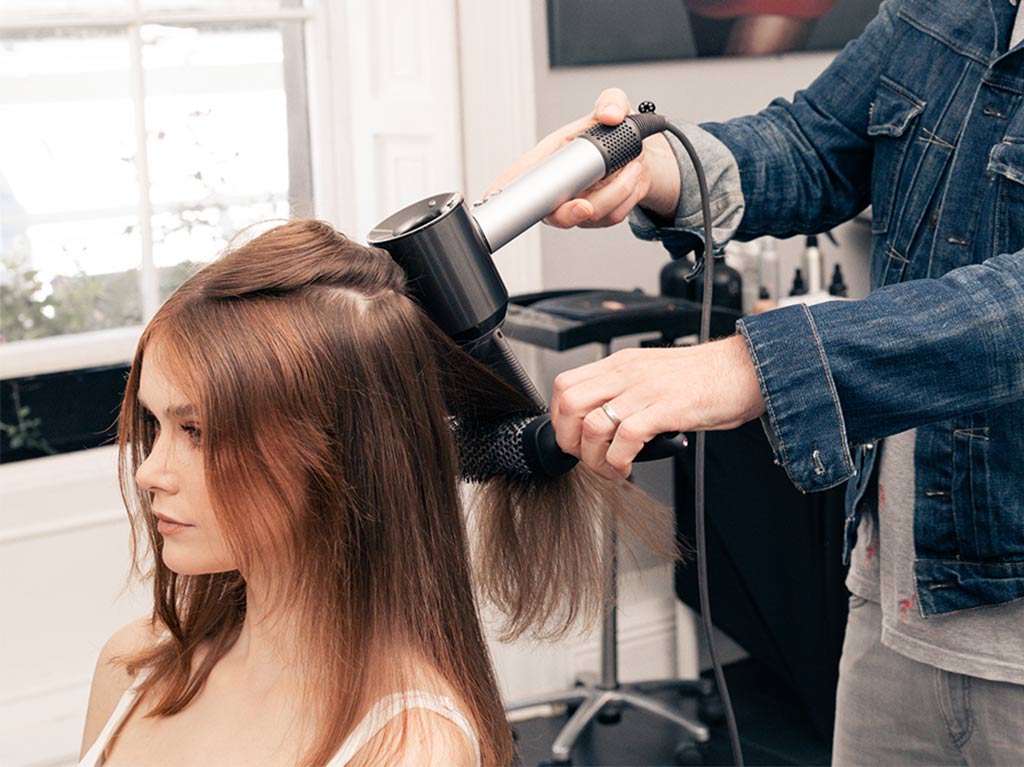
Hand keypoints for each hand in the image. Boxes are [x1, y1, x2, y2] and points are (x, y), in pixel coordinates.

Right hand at [486, 88, 681, 227]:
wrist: (640, 153)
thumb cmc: (614, 130)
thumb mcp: (614, 104)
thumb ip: (612, 101)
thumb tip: (610, 114)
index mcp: (551, 155)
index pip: (521, 173)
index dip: (505, 187)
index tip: (494, 196)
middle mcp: (559, 184)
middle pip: (551, 212)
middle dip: (568, 213)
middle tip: (585, 205)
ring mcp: (576, 203)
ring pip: (589, 215)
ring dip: (616, 194)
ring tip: (631, 168)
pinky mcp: (597, 216)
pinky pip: (610, 217)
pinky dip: (627, 199)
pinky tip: (632, 179)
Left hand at [550, 336, 766, 479]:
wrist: (746, 370)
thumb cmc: (704, 378)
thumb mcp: (652, 375)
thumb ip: (624, 392)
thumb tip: (600, 422)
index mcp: (620, 364)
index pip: (565, 385)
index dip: (559, 419)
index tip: (573, 439)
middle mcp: (627, 373)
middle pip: (569, 404)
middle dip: (569, 441)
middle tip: (586, 457)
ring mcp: (645, 390)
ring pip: (592, 424)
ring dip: (593, 458)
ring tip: (609, 468)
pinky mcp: (666, 408)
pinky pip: (625, 438)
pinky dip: (618, 462)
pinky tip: (627, 469)